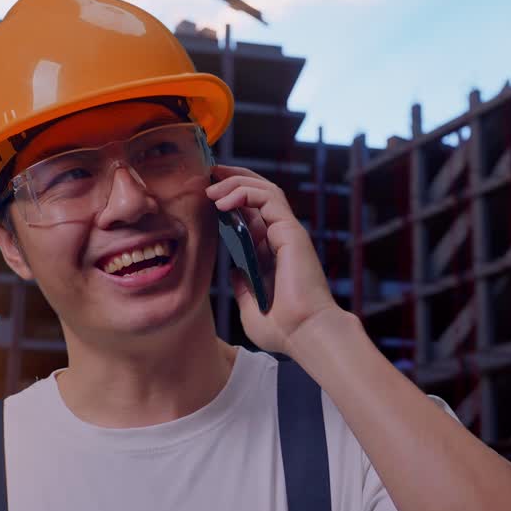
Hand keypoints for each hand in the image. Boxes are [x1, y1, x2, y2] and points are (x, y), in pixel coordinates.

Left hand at [206, 165, 341, 353]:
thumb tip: (234, 271)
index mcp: (271, 253)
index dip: (229, 199)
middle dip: (231, 179)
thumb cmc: (283, 328)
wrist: (304, 334)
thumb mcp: (250, 308)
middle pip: (257, 194)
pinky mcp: (291, 231)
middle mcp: (280, 238)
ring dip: (235, 182)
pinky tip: (223, 201)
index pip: (250, 214)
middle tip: (206, 175)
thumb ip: (242, 287)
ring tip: (211, 188)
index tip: (205, 195)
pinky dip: (244, 192)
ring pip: (263, 189)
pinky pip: (268, 198)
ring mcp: (287, 232)